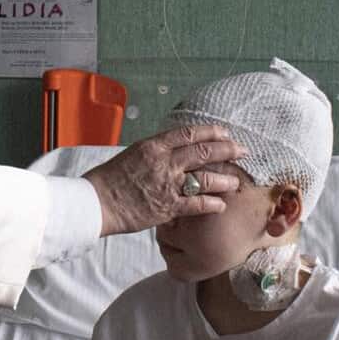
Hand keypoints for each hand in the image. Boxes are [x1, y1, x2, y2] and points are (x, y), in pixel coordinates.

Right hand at [83, 125, 245, 237]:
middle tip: (242, 151)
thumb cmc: (108, 179)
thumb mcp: (131, 155)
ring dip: (224, 179)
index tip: (225, 133)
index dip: (211, 132)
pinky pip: (197, 204)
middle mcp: (163, 161)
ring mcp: (167, 184)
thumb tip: (171, 152)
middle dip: (227, 150)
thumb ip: (154, 153)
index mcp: (153, 146)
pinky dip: (212, 204)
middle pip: (203, 151)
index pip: (189, 133)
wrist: (96, 202)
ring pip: (205, 177)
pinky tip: (221, 205)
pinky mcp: (168, 207)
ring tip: (236, 182)